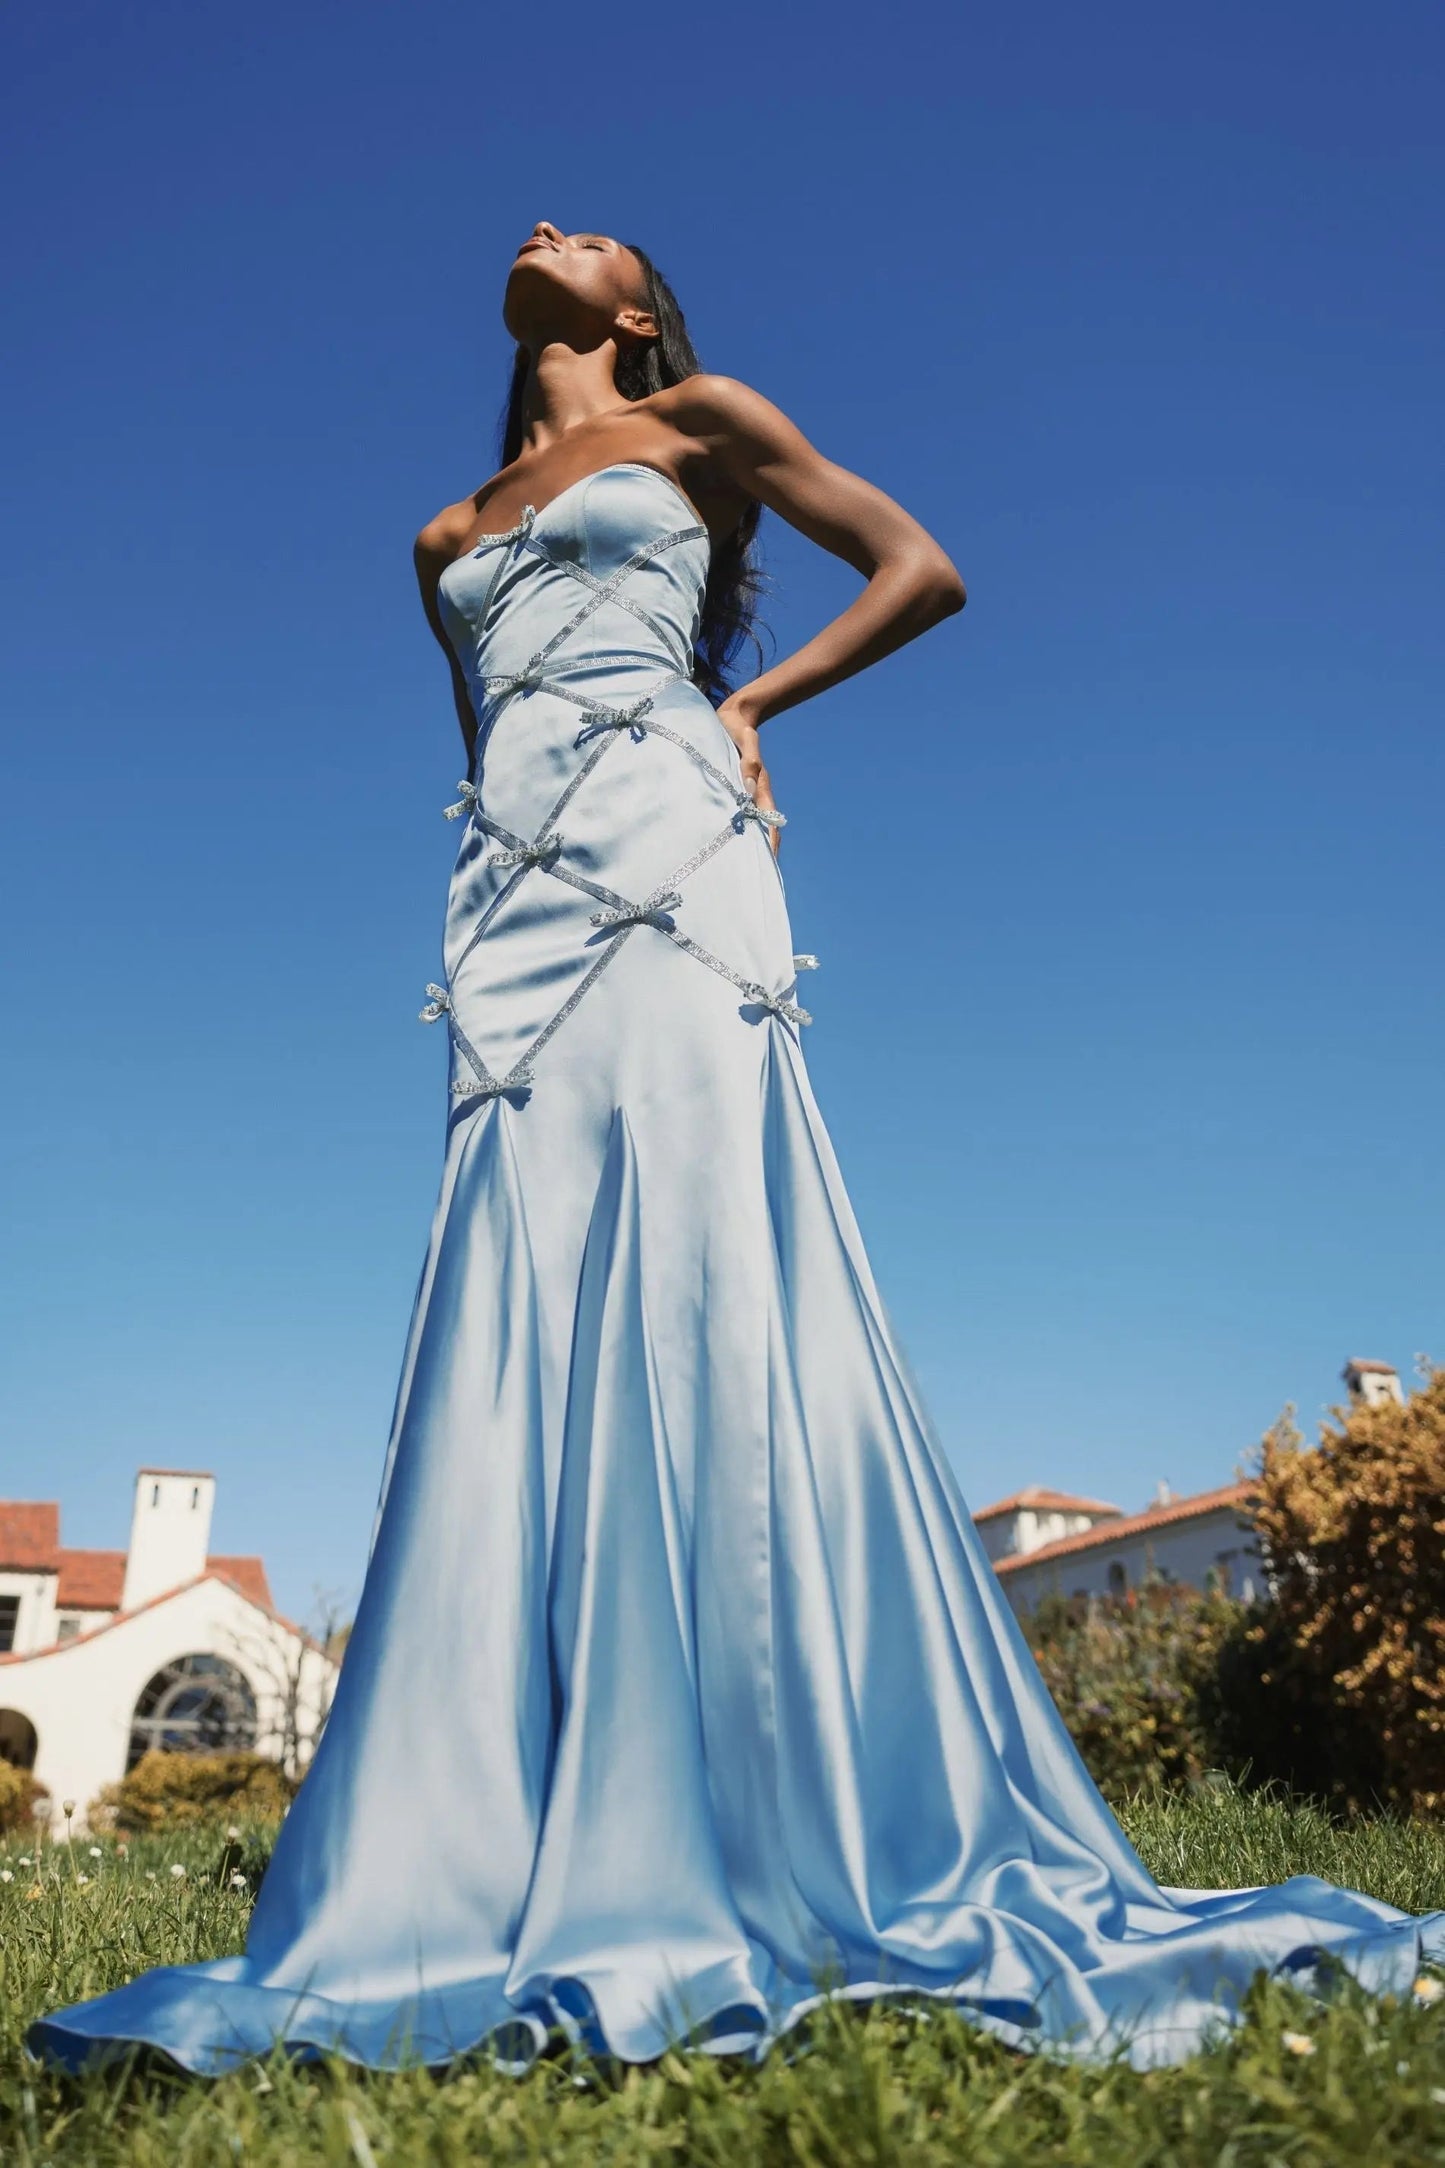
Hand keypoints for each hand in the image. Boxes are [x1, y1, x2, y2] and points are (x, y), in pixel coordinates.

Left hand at [715, 695, 780, 856]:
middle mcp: (753, 794)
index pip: (769, 822)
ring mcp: (742, 794)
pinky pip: (733, 816)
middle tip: (750, 879)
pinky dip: (731, 832)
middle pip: (760, 831)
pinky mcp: (729, 791)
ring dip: (744, 846)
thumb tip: (750, 774)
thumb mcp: (743, 736)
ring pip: (746, 826)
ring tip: (734, 871)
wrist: (730, 718)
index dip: (770, 844)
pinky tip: (720, 846)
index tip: (768, 865)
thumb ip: (749, 753)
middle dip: (758, 854)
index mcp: (759, 786)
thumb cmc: (735, 727)